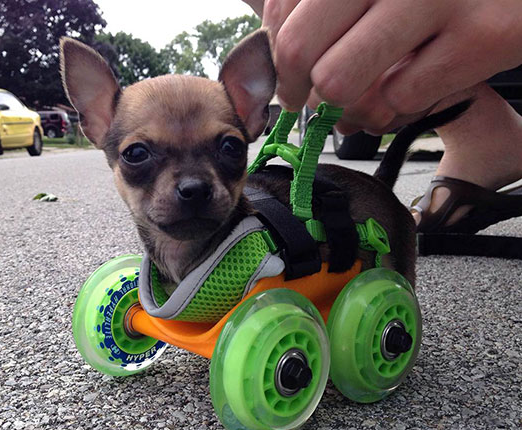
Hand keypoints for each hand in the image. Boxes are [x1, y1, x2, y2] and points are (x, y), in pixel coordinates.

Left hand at [248, 0, 521, 132]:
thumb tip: (258, 9)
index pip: (280, 11)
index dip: (276, 52)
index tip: (289, 70)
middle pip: (297, 49)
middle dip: (294, 87)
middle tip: (306, 97)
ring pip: (339, 82)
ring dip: (342, 104)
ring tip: (357, 98)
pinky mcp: (485, 37)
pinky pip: (399, 98)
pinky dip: (395, 107)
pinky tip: (407, 87)